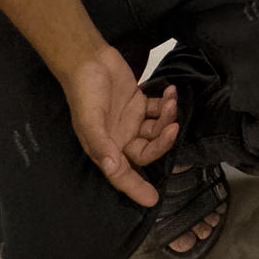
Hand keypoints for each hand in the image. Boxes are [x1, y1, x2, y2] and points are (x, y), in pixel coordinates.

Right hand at [60, 46, 179, 206]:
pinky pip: (157, 111)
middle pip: (146, 151)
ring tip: (170, 102)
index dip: (136, 188)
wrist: (88, 59)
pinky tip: (170, 92)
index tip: (153, 200)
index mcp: (105, 148)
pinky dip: (166, 105)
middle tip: (172, 127)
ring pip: (155, 131)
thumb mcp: (89, 120)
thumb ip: (101, 144)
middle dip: (162, 142)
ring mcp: (130, 121)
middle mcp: (119, 138)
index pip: (122, 174)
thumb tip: (112, 168)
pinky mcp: (138, 103)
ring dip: (166, 119)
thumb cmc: (85, 92)